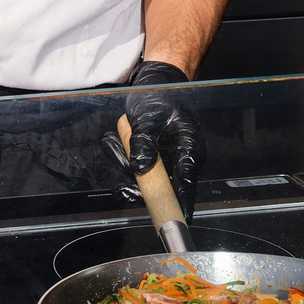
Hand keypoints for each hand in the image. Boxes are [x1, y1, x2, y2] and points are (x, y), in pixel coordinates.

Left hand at [102, 60, 202, 218]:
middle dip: (140, 186)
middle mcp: (180, 158)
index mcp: (190, 146)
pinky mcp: (151, 159)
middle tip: (123, 189)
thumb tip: (140, 168)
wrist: (154, 84)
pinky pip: (134, 166)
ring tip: (114, 141)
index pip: (188, 178)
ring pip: (144, 177)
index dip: (183, 200)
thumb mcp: (149, 116)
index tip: (181, 218)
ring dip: (124, 163)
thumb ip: (145, 141)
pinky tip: (113, 139)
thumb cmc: (159, 97)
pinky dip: (121, 155)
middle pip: (164, 186)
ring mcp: (165, 160)